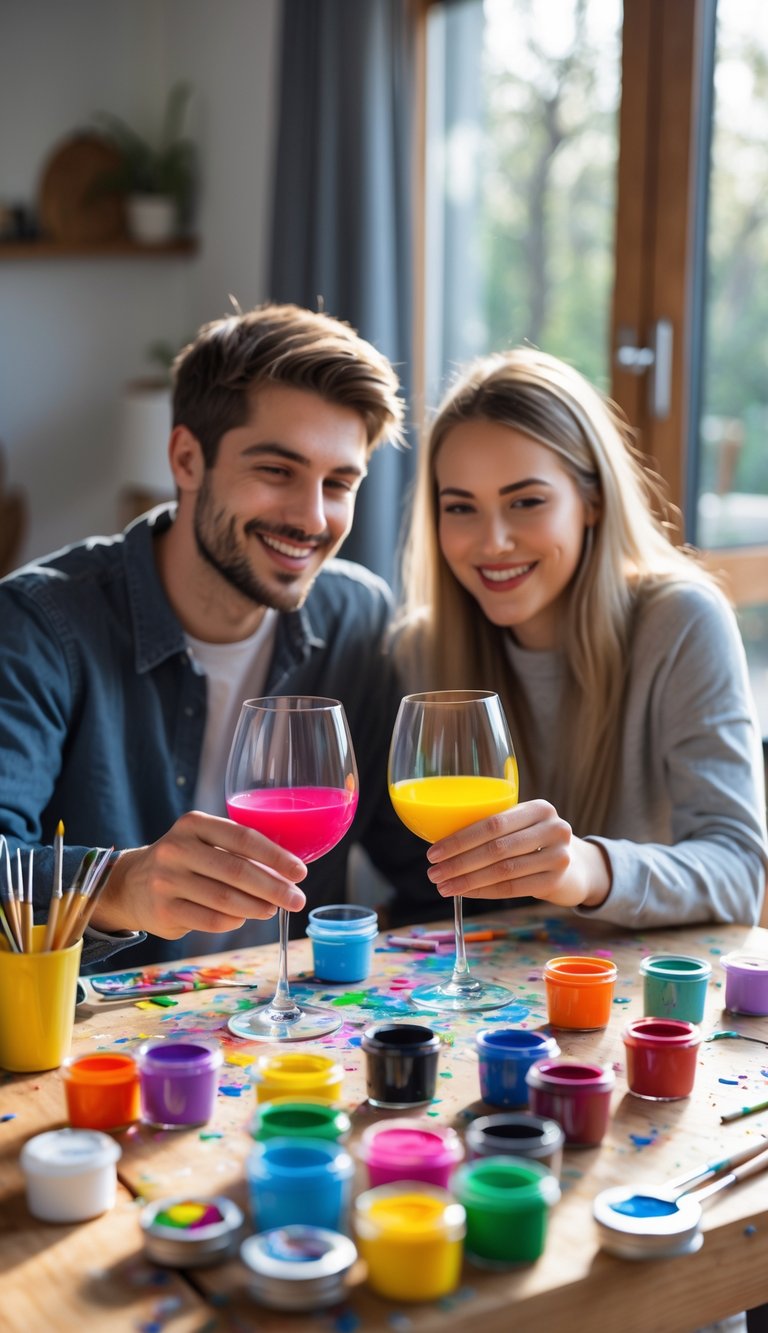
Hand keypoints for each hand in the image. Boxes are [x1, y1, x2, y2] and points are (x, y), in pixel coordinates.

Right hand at [89, 810, 307, 936]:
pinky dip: (234, 921)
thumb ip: (237, 850)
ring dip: (257, 907)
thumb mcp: (204, 841)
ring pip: (226, 900)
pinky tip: (243, 917)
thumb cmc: (185, 860)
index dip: (276, 856)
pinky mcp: (163, 911)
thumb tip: (287, 872)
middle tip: (297, 900)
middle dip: (274, 888)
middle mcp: (177, 849)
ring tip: (273, 909)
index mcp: (193, 824)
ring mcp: (166, 881)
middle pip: (237, 872)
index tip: (301, 872)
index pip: (244, 838)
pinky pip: (211, 920)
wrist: (131, 883)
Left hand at [425, 798, 611, 909]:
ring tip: (444, 887)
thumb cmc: (533, 841)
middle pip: (496, 848)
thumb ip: (492, 827)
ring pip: (503, 871)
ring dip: (468, 881)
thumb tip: (439, 839)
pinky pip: (512, 888)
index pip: (493, 823)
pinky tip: (465, 892)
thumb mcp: (520, 825)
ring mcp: (558, 856)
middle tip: (433, 873)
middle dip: (459, 863)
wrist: (574, 865)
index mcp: (539, 808)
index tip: (434, 852)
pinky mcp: (556, 881)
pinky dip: (484, 891)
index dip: (460, 839)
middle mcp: (553, 828)